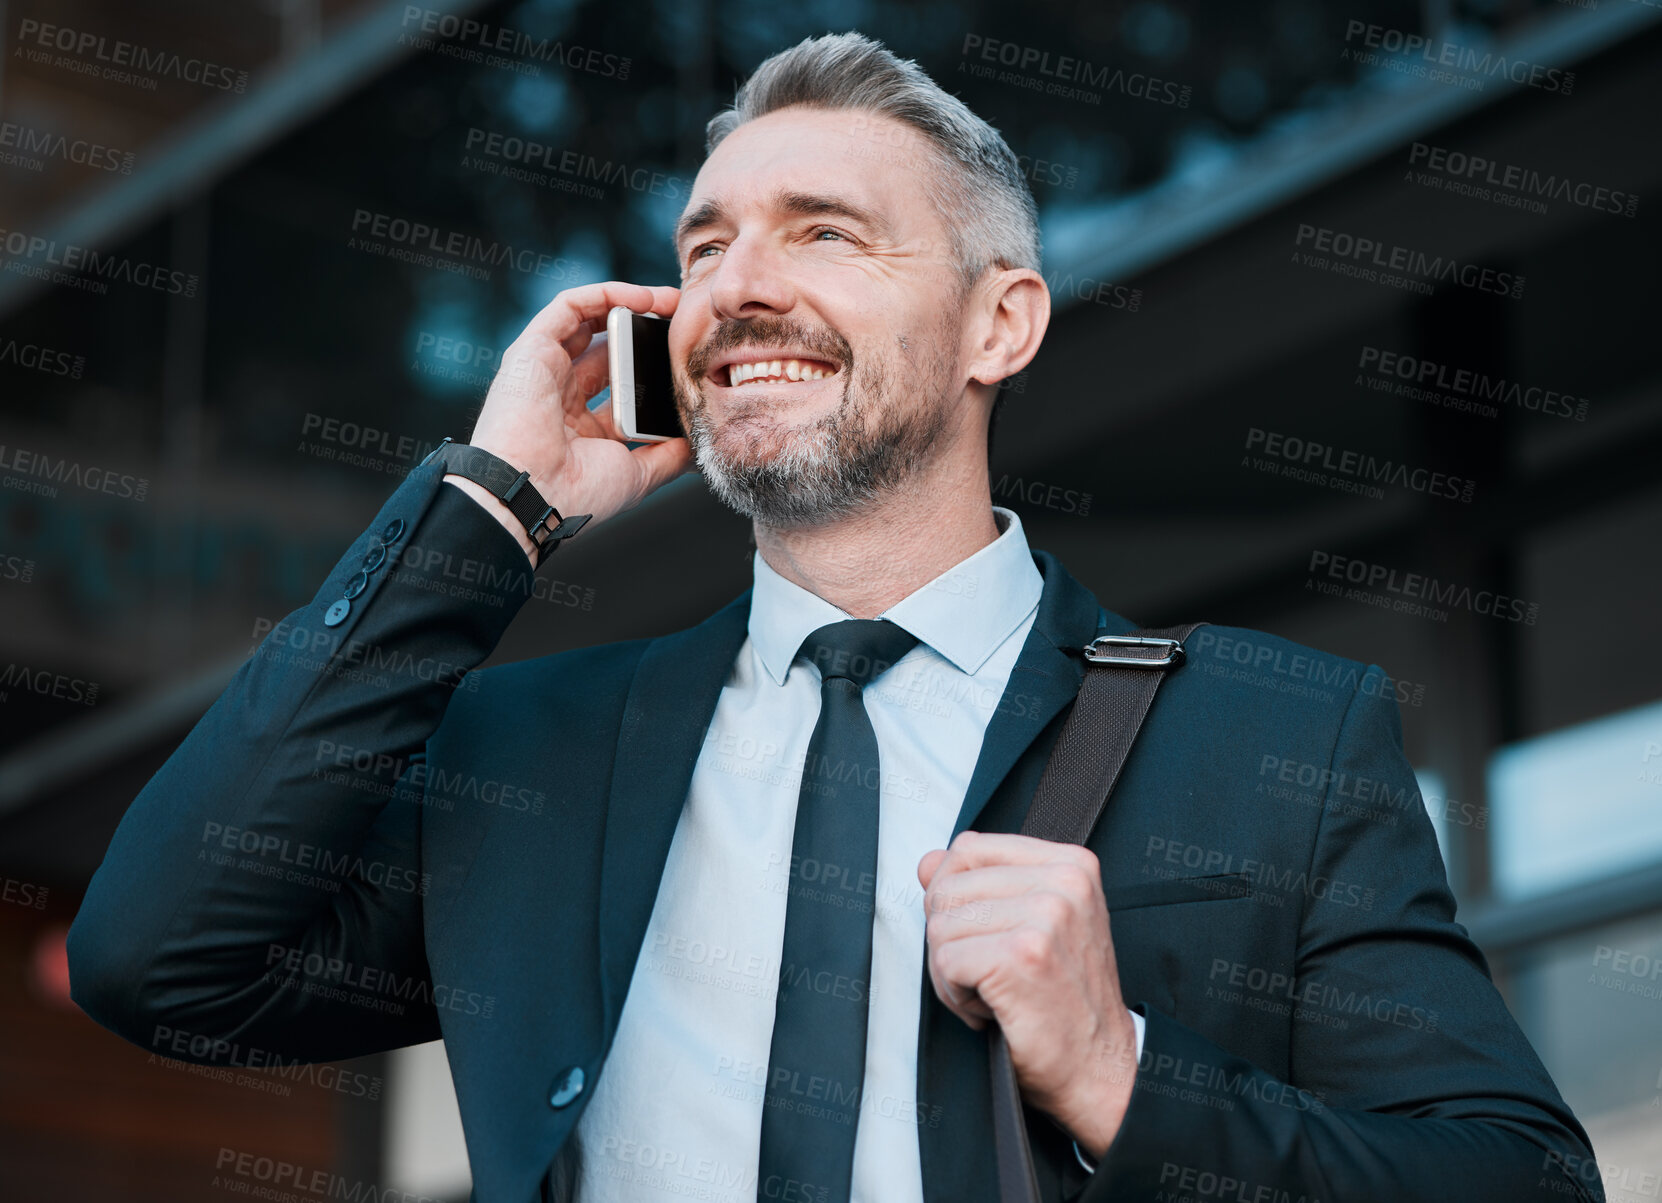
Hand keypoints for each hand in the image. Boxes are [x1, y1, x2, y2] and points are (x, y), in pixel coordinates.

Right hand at [455, 281, 694, 557]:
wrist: (535, 495)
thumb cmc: (579, 494)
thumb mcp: (637, 474)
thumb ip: (667, 454)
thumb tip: (696, 442)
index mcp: (582, 427)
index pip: (621, 385)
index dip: (651, 368)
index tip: (685, 359)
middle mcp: (561, 395)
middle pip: (608, 350)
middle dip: (645, 332)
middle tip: (682, 321)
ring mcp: (544, 370)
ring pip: (588, 321)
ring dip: (630, 305)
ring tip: (670, 302)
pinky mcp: (532, 348)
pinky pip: (570, 307)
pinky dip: (607, 295)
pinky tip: (644, 299)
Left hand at [917, 830, 1138, 1161]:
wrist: (1100, 1069)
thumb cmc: (1066, 1002)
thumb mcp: (1034, 925)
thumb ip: (982, 884)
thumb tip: (927, 862)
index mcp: (1071, 864)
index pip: (968, 848)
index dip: (954, 895)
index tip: (982, 933)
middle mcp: (1063, 882)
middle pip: (946, 888)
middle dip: (950, 939)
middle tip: (988, 974)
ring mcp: (1044, 916)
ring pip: (939, 926)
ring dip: (951, 972)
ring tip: (993, 992)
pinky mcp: (1020, 955)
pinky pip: (944, 961)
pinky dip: (955, 996)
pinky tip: (991, 1009)